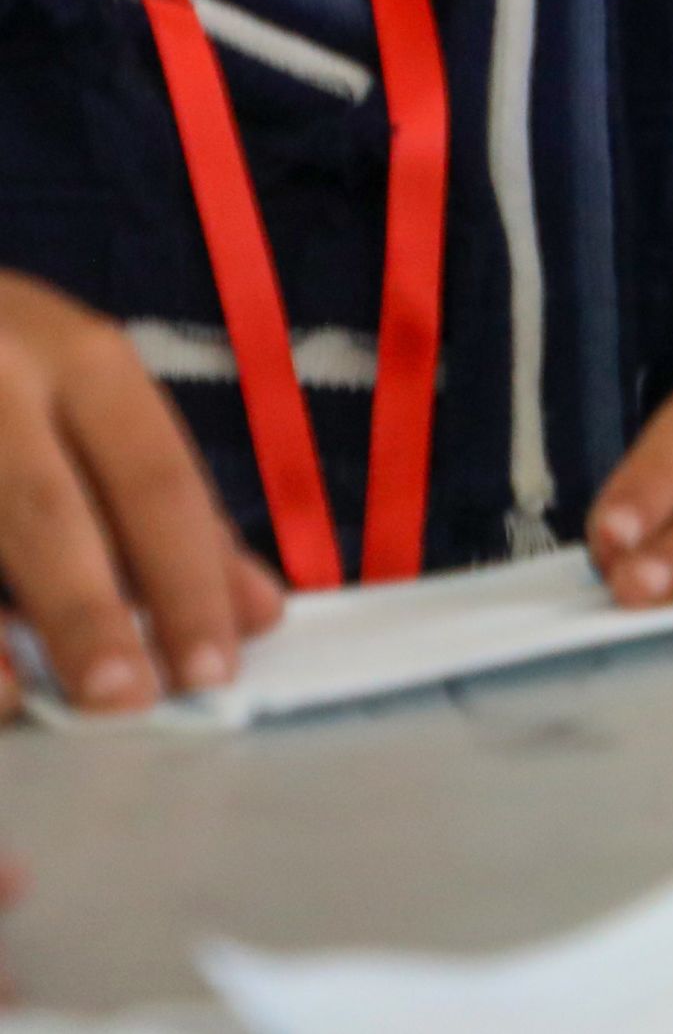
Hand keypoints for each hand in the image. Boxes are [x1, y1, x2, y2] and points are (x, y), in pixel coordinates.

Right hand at [0, 270, 281, 712]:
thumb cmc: (8, 358)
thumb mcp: (90, 394)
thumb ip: (163, 502)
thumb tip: (256, 609)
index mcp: (81, 358)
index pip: (155, 476)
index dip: (191, 574)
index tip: (225, 662)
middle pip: (49, 511)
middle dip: (93, 613)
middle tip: (134, 701)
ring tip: (40, 706)